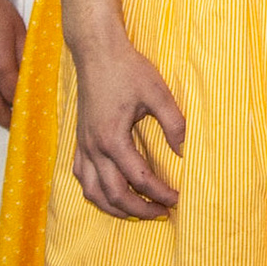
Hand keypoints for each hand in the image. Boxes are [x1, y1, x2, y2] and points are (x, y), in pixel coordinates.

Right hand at [69, 35, 185, 218]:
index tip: (177, 199)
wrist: (97, 52)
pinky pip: (81, 176)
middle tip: (162, 212)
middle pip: (113, 194)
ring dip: (114, 207)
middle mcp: (94, 148)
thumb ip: (173, 122)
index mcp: (113, 139)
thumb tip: (186, 150)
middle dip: (138, 209)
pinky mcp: (80, 140)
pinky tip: (110, 192)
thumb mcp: (158, 92)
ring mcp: (83, 145)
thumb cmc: (128, 69)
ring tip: (138, 211)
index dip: (160, 193)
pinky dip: (95, 191)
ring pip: (92, 191)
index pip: (139, 179)